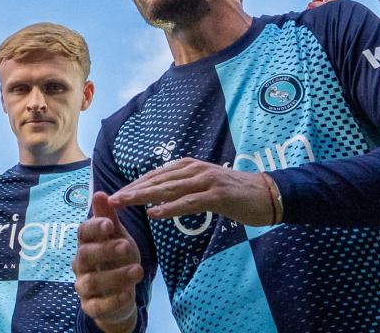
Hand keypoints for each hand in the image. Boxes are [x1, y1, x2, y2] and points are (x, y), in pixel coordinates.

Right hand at [74, 192, 143, 332]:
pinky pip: (97, 306)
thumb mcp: (118, 237)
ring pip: (92, 281)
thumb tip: (99, 192)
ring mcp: (84, 287)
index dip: (94, 227)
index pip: (83, 232)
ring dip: (115, 276)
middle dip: (105, 250)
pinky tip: (128, 294)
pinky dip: (113, 300)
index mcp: (87, 244)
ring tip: (138, 270)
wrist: (120, 294)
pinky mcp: (91, 307)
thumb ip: (109, 218)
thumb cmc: (117, 260)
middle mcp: (81, 265)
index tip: (109, 224)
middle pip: (85, 255)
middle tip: (127, 246)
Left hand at [110, 158, 277, 225]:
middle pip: (157, 180)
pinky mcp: (217, 196)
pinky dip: (170, 208)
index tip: (116, 195)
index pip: (155, 176)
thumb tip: (160, 195)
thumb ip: (184, 187)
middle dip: (132, 190)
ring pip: (169, 189)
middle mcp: (195, 169)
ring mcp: (206, 181)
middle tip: (111, 200)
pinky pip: (189, 203)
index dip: (134, 185)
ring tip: (125, 203)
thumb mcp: (206, 186)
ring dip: (144, 196)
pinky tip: (155, 213)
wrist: (268, 194)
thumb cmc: (236, 193)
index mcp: (190, 166)